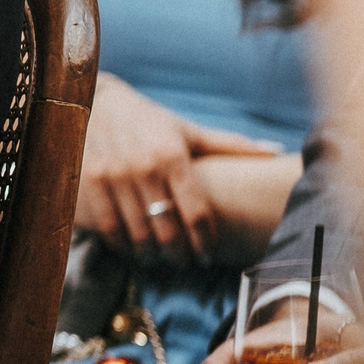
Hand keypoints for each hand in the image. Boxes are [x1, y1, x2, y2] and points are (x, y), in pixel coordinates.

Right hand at [75, 74, 278, 262]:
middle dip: (180, 254)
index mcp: (172, 155)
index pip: (196, 212)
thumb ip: (229, 145)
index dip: (204, 241)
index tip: (208, 255)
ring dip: (152, 254)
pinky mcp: (88, 183)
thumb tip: (275, 151)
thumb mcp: (187, 130)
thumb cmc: (148, 120)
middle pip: (167, 229)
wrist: (93, 101)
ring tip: (160, 259)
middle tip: (186, 262)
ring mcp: (112, 176)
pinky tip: (131, 248)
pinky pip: (109, 227)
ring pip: (137, 233)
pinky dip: (122, 245)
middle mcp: (142, 167)